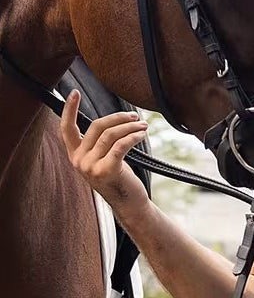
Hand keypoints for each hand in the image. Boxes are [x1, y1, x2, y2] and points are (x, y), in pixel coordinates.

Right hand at [60, 91, 148, 214]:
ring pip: (111, 135)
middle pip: (97, 126)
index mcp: (75, 156)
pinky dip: (133, 136)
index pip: (66, 129)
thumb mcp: (102, 159)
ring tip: (143, 125)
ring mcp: (91, 167)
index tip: (74, 93)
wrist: (128, 204)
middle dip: (118, 118)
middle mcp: (79, 161)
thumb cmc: (118, 179)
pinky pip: (121, 145)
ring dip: (130, 127)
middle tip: (135, 117)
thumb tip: (112, 120)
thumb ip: (98, 143)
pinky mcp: (107, 170)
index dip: (69, 110)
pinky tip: (141, 134)